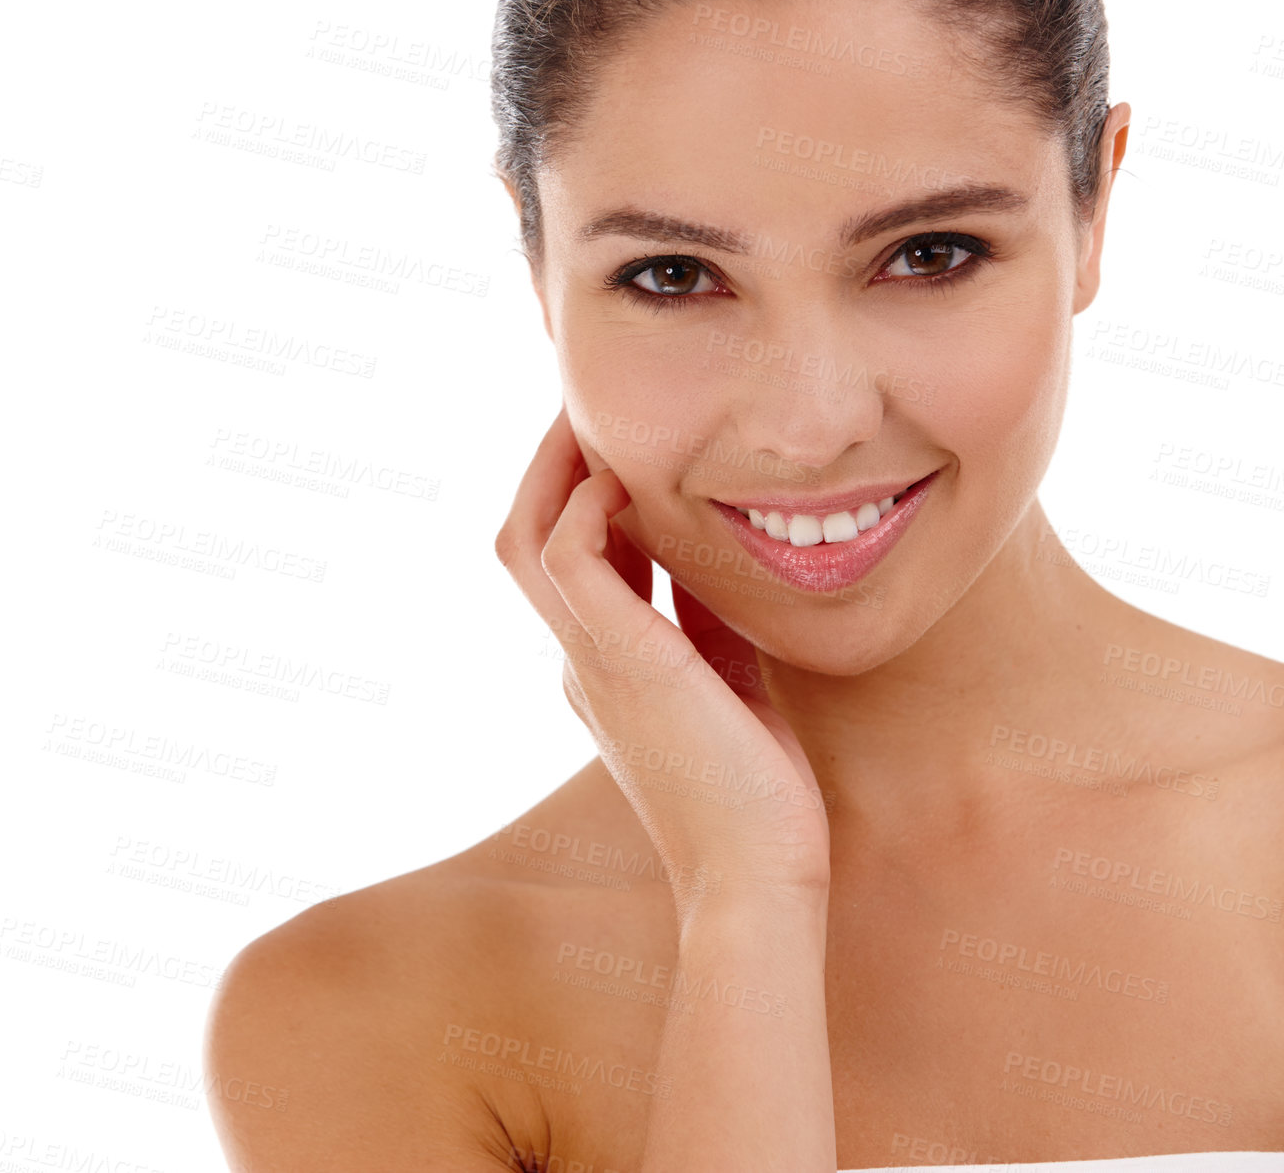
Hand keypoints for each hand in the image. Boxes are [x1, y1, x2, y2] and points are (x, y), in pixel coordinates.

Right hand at [494, 405, 831, 907]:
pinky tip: (628, 480)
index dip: (586, 493)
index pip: (573, 559)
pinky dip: (583, 505)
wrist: (756, 877)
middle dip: (554, 462)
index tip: (626, 442)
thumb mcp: (733, 683)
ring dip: (555, 467)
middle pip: (527, 534)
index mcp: (605, 666)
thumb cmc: (756, 795)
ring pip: (527, 535)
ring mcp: (589, 659)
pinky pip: (566, 556)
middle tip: (593, 406)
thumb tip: (716, 557)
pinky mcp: (616, 659)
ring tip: (594, 415)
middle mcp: (581, 658)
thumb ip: (711, 622)